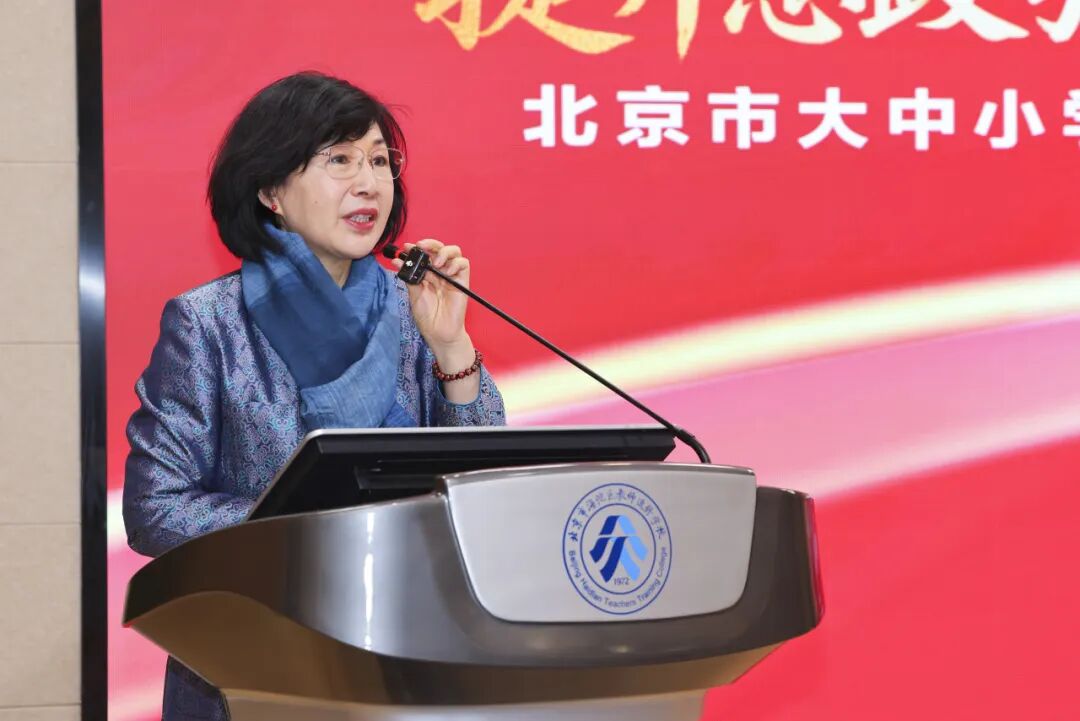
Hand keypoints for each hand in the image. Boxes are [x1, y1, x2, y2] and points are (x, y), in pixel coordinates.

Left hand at [391, 238, 471, 355]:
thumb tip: (397, 261)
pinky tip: (447, 270)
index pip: (424, 254)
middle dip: (430, 244)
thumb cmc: (427, 317)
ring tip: (436, 261)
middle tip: (420, 246)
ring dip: (444, 251)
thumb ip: (409, 277)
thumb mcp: (414, 295)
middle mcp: (440, 272)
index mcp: (427, 274)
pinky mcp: (463, 282)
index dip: (415, 248)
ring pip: (453, 252)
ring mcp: (452, 276)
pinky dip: (456, 262)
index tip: (406, 248)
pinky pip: (464, 264)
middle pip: (439, 248)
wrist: (439, 333)